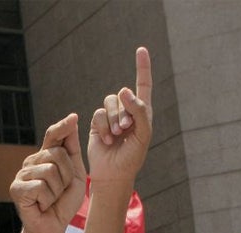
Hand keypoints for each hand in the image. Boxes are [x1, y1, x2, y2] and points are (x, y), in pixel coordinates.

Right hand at [10, 114, 85, 232]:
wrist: (53, 227)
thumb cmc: (63, 202)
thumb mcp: (75, 174)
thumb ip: (72, 150)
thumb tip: (71, 120)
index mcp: (44, 157)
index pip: (52, 135)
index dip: (62, 127)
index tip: (73, 118)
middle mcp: (31, 162)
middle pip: (57, 154)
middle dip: (66, 175)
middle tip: (59, 190)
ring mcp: (21, 175)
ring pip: (49, 171)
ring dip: (57, 190)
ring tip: (51, 198)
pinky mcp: (17, 189)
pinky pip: (40, 186)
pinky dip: (47, 199)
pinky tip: (42, 205)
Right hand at [87, 47, 152, 184]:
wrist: (114, 174)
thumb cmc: (132, 157)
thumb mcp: (143, 134)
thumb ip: (138, 111)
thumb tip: (125, 90)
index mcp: (142, 111)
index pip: (143, 84)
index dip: (142, 67)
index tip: (141, 50)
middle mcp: (126, 111)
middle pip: (123, 95)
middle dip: (123, 111)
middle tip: (124, 129)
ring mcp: (111, 117)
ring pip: (109, 102)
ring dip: (112, 119)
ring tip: (115, 135)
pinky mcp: (97, 124)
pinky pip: (98, 114)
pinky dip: (102, 127)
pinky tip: (106, 140)